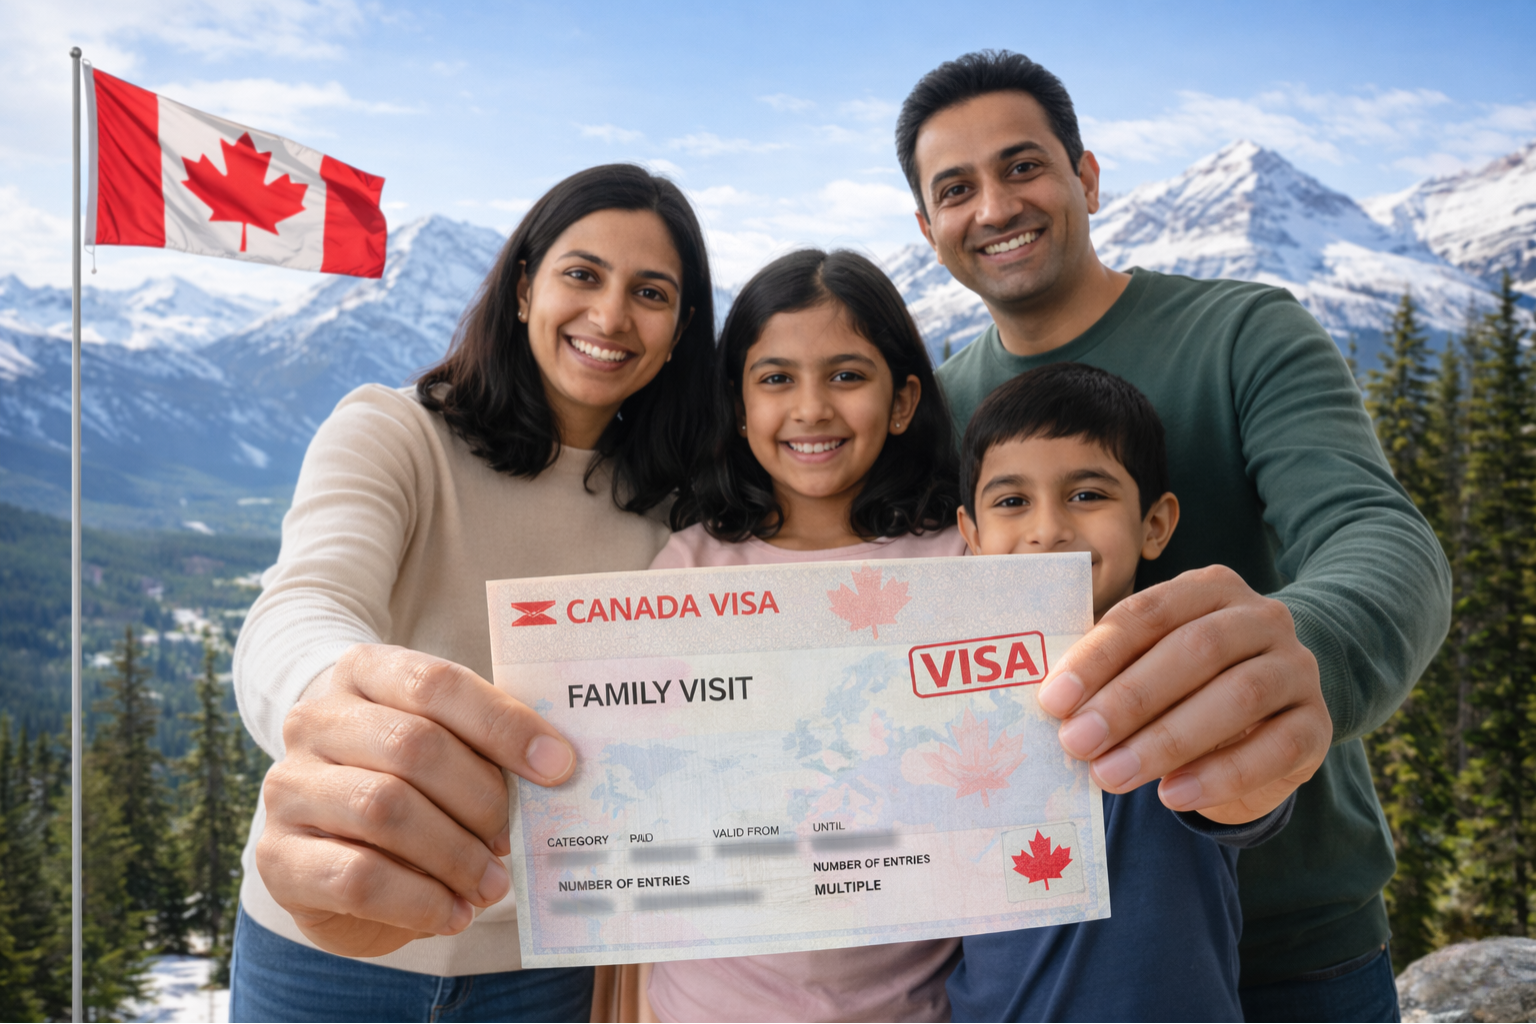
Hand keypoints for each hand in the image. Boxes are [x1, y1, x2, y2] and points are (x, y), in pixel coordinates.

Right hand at [256, 643, 576, 956]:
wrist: (330, 836)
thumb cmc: (410, 779)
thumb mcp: (447, 745)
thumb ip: (488, 745)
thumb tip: (557, 769)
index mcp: (364, 672)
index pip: (437, 685)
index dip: (503, 725)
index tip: (559, 766)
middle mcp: (315, 720)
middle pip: (413, 746)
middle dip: (480, 799)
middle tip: (512, 838)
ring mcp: (288, 787)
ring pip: (384, 810)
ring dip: (455, 855)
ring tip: (492, 883)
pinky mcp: (277, 857)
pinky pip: (358, 878)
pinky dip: (421, 900)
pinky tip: (454, 912)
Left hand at [1036, 565, 1331, 823]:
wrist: (1274, 712)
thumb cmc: (1190, 683)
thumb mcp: (1154, 662)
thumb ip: (1115, 670)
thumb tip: (1055, 705)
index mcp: (1209, 589)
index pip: (1149, 613)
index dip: (1099, 655)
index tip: (1054, 699)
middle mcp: (1261, 618)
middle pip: (1195, 650)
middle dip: (1128, 700)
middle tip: (1077, 742)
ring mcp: (1296, 668)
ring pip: (1238, 696)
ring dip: (1166, 740)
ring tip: (1112, 775)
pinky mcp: (1316, 724)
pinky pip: (1275, 748)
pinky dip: (1219, 774)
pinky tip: (1172, 795)